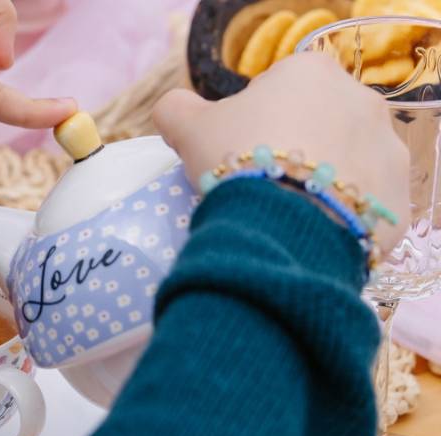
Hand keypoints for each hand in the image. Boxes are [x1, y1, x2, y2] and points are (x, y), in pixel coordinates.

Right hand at [153, 53, 409, 253]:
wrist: (281, 223)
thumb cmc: (236, 159)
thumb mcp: (188, 128)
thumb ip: (176, 110)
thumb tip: (172, 110)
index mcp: (311, 73)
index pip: (276, 90)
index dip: (249, 121)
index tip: (234, 149)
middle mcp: (361, 102)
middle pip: (314, 126)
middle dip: (289, 149)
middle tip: (255, 182)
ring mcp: (386, 153)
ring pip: (341, 166)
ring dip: (316, 182)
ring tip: (280, 210)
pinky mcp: (395, 201)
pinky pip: (359, 208)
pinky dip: (335, 218)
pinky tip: (304, 231)